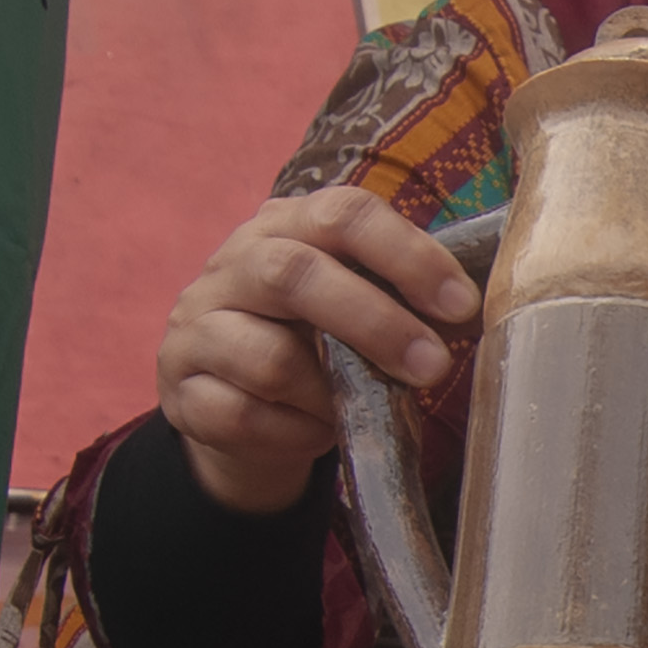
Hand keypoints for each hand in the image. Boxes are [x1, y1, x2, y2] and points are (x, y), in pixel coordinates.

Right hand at [154, 186, 480, 514]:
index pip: (343, 214)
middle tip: (432, 366)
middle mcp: (232, 264)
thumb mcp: (355, 306)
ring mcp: (197, 326)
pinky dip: (295, 433)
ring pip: (268, 359)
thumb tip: (467, 311)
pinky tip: (314, 431)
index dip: (407, 255)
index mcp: (286, 226)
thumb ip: (397, 296)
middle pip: (294, 274)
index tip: (460, 305)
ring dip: (331, 394)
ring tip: (356, 408)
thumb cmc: (316, 346)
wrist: (239, 407)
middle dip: (374, 322)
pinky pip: (243, 417)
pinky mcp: (180, 389)